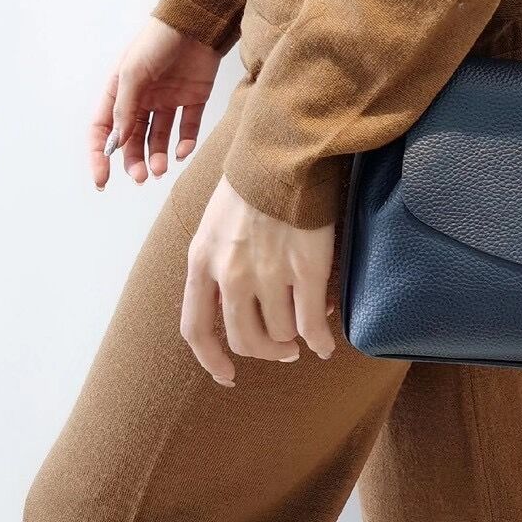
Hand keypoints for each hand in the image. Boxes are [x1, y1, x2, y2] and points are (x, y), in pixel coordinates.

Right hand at [90, 17, 221, 187]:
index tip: (102, 180)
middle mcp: (143, 98)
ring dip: (157, 156)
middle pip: (132, 138)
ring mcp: (169, 99)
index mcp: (120, 91)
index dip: (99, 155)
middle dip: (133, 160)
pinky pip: (188, 127)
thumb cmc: (157, 41)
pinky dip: (185, 142)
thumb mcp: (133, 73)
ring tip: (159, 170)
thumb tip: (116, 144)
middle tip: (140, 177)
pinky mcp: (194, 98)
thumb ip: (125, 108)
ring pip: (159, 137)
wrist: (197, 21)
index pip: (103, 129)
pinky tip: (181, 151)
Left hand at [181, 175, 336, 385]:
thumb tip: (232, 296)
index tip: (227, 373)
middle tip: (281, 351)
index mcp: (201, 260)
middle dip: (264, 351)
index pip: (196, 328)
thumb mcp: (215, 220)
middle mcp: (229, 274)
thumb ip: (216, 259)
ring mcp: (267, 274)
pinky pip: (310, 320)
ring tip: (304, 335)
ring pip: (279, 332)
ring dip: (292, 340)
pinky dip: (318, 339)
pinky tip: (324, 343)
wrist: (286, 148)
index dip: (211, 358)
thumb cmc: (253, 178)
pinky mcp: (305, 269)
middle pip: (243, 338)